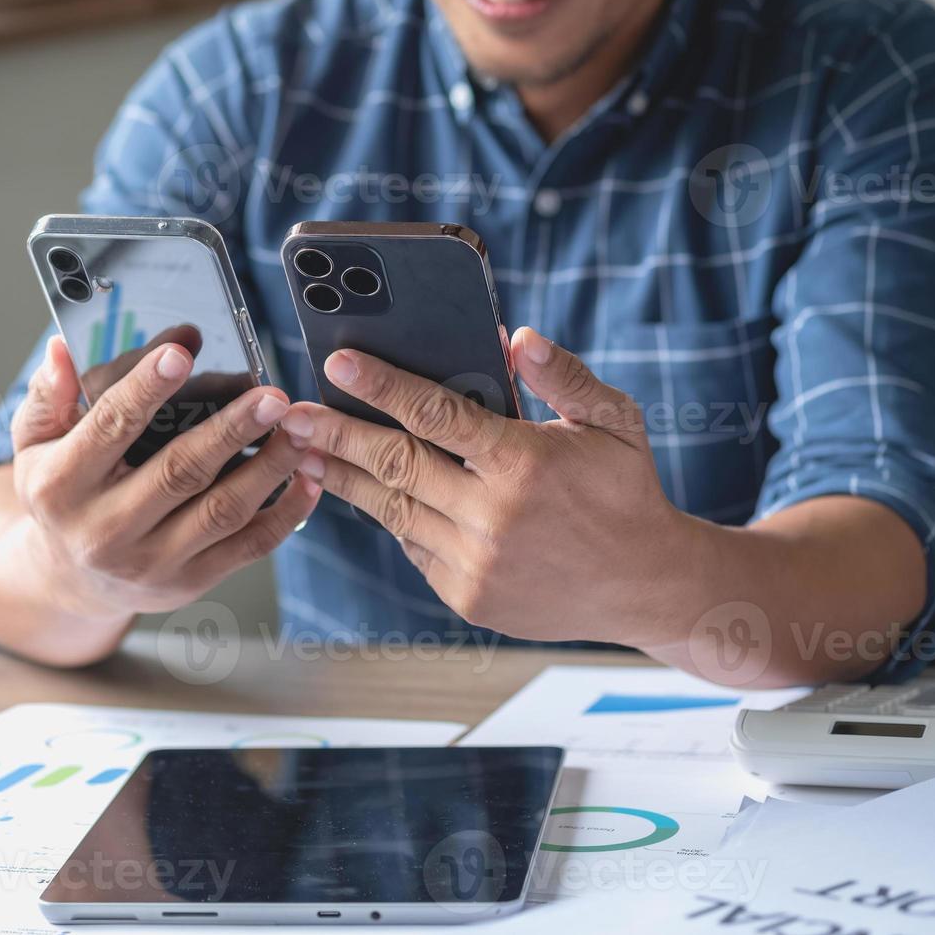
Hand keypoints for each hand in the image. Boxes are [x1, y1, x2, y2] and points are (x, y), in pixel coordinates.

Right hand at [10, 334, 320, 619]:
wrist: (69, 579)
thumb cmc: (60, 497)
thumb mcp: (35, 445)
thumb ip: (49, 396)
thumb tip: (60, 352)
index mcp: (61, 486)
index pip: (109, 428)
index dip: (147, 389)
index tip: (182, 352)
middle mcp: (104, 531)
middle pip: (179, 472)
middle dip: (232, 430)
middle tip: (272, 396)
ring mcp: (151, 562)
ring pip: (223, 510)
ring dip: (271, 466)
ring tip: (300, 427)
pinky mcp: (190, 582)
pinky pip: (249, 546)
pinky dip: (288, 511)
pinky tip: (309, 476)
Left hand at [280, 327, 695, 647]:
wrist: (646, 586)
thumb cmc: (626, 492)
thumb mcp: (613, 421)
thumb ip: (563, 376)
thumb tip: (516, 337)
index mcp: (524, 464)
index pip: (436, 415)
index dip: (382, 386)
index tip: (337, 363)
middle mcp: (492, 517)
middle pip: (394, 464)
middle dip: (335, 434)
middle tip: (289, 413)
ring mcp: (475, 564)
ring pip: (391, 510)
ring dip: (345, 478)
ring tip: (307, 452)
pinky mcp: (467, 597)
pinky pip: (412, 546)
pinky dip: (389, 515)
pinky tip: (364, 491)